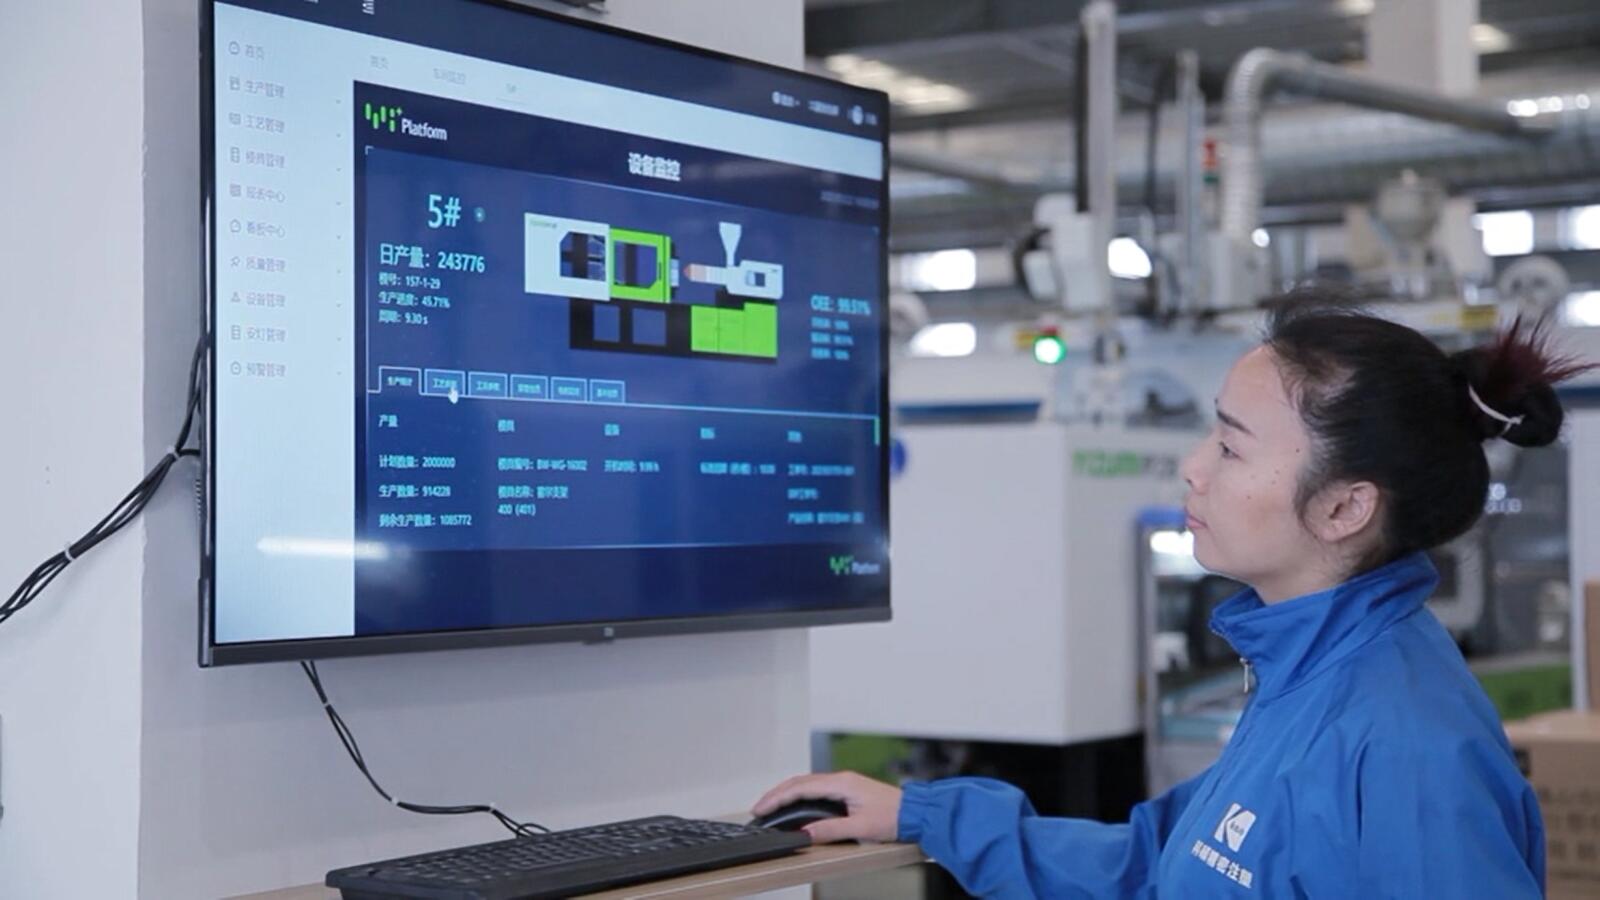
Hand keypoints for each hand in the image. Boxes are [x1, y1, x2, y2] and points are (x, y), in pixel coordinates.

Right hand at [751, 771, 902, 844]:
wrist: (916, 812)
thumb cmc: (894, 817)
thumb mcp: (860, 828)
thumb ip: (831, 829)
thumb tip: (804, 833)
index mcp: (841, 783)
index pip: (800, 788)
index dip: (777, 798)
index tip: (762, 808)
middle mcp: (840, 779)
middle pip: (799, 783)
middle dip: (776, 794)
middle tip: (759, 808)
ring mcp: (844, 783)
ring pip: (806, 784)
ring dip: (786, 794)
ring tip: (770, 806)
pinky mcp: (847, 789)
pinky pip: (815, 788)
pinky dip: (799, 795)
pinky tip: (794, 804)